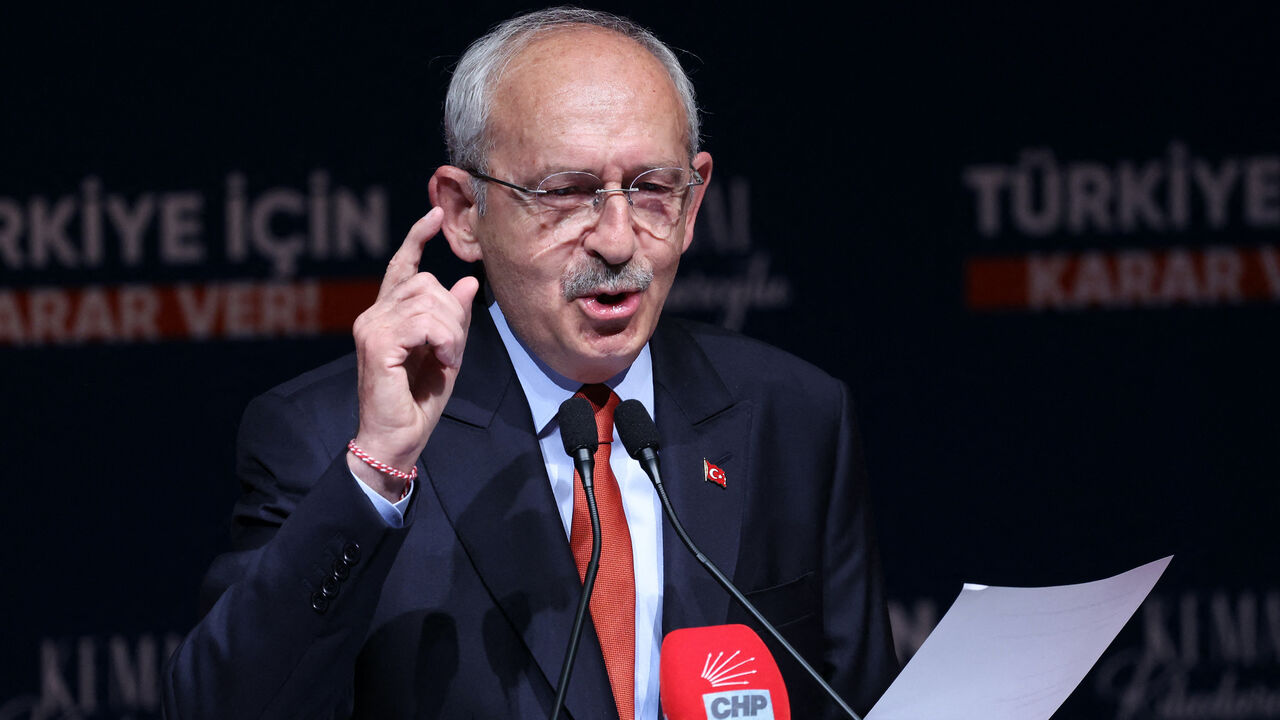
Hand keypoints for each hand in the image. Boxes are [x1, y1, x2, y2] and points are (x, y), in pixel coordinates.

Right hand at [348, 207, 479, 499]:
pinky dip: (445, 342)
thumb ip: (454, 320)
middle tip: (453, 351)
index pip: (401, 267)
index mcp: (389, 316)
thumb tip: (468, 283)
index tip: (434, 213)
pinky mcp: (376, 341)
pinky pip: (426, 322)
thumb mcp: (447, 353)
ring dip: (451, 333)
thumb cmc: (418, 402)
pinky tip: (444, 362)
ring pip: (429, 302)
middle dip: (453, 315)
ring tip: (447, 360)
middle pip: (428, 284)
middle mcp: (374, 315)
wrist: (396, 439)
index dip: (416, 238)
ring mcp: (371, 326)